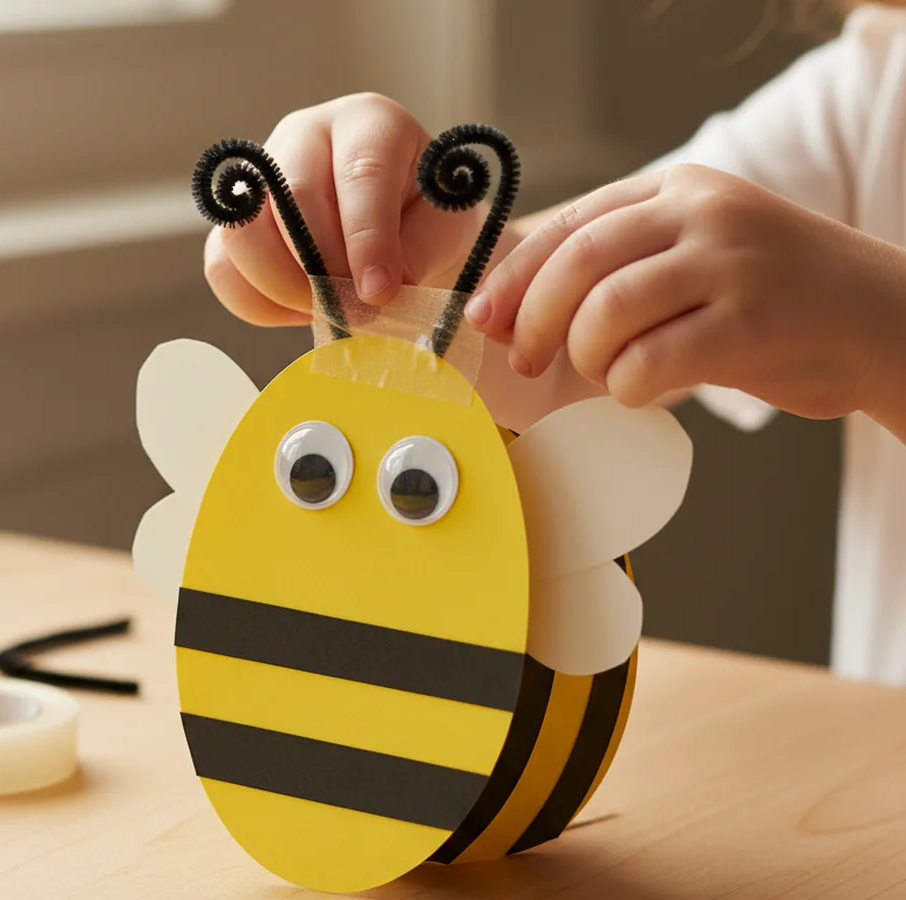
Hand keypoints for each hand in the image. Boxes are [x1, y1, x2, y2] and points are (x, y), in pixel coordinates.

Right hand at [203, 93, 494, 325]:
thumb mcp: (444, 227)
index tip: (379, 293)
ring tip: (325, 311)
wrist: (397, 222)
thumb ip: (419, 253)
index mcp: (369, 122)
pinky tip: (297, 310)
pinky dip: (257, 303)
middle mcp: (304, 135)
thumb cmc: (424, 217)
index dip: (367, 237)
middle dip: (321, 267)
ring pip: (242, 233)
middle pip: (290, 196)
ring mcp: (260, 176)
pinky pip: (221, 267)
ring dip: (283, 287)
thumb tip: (377, 294)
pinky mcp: (234, 221)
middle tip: (351, 310)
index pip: (361, 172)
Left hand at [464, 164, 905, 421]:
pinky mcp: (750, 324)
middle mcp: (704, 214)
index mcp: (681, 189)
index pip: (572, 224)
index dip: (515, 275)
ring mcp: (731, 265)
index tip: (482, 315)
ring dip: (585, 355)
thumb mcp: (697, 253)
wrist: (884, 320)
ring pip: (607, 311)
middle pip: (579, 261)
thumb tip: (514, 307)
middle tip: (525, 356)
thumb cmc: (772, 298)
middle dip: (535, 317)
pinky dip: (626, 386)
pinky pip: (649, 362)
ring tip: (605, 371)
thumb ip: (621, 266)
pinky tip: (642, 388)